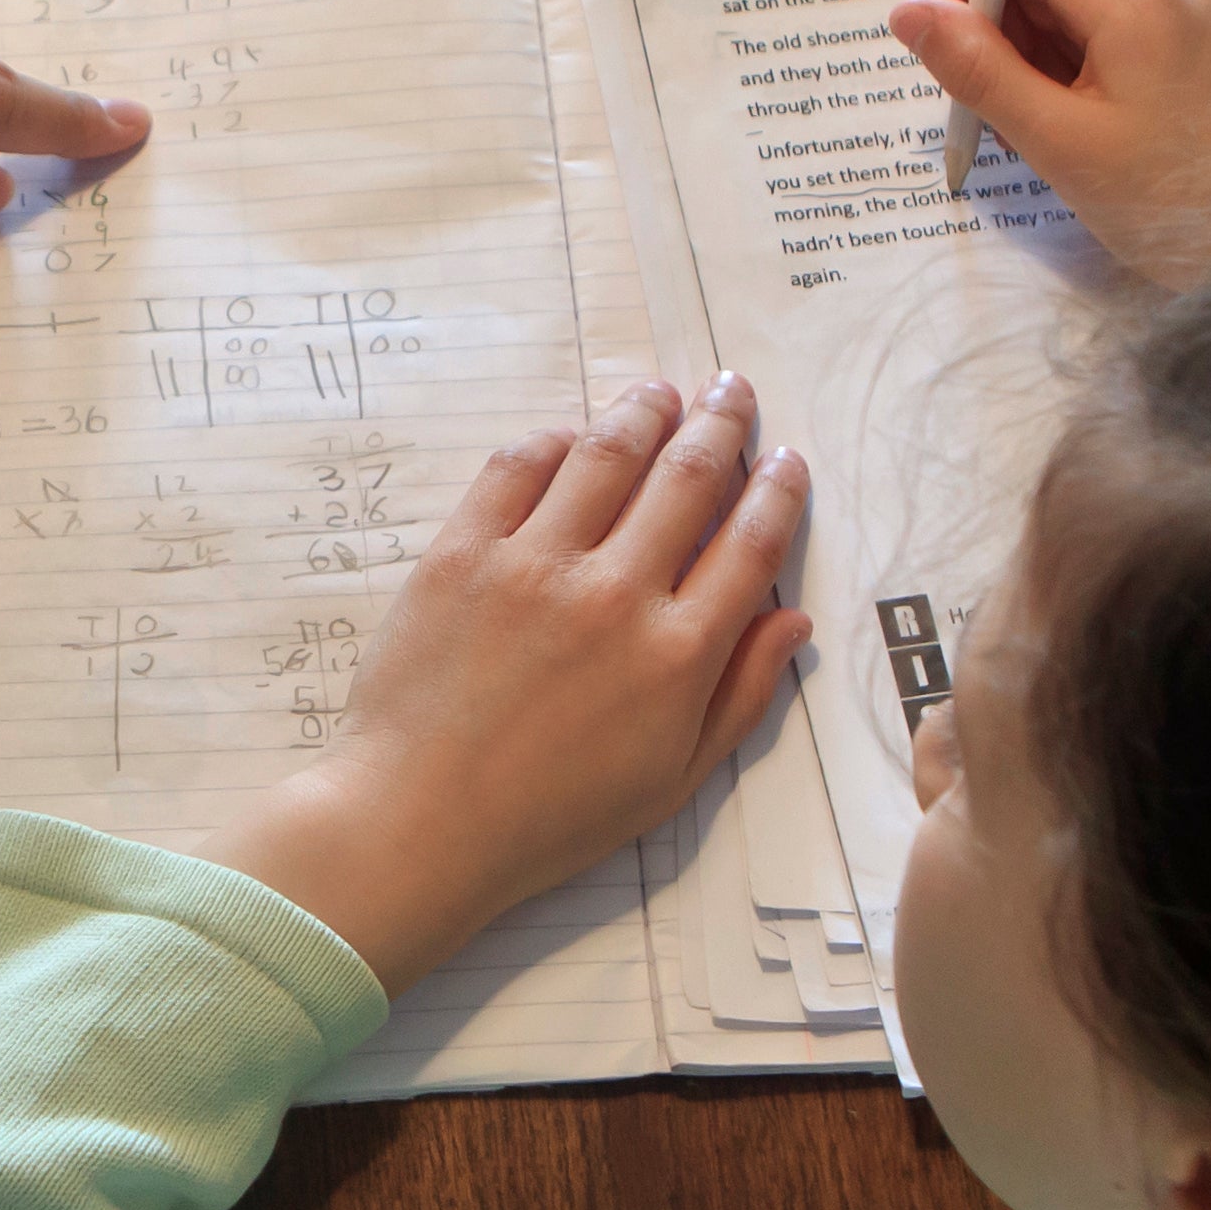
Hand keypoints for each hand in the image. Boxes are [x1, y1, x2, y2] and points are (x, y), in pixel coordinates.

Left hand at [201, 377, 810, 992]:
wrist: (419, 821)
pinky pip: (517, 468)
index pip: (749, 544)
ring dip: (643, 411)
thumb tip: (791, 620)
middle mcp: (616, 594)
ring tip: (660, 390)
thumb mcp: (671, 780)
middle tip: (730, 389)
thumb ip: (740, 696)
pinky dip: (554, 439)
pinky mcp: (462, 553)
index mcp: (677, 654)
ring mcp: (535, 566)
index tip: (785, 458)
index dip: (777, 491)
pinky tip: (572, 434)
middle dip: (719, 423)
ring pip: (607, 455)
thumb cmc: (549, 817)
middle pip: (687, 479)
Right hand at [889, 0, 1210, 288]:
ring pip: (1076, 6)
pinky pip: (1113, 31)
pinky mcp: (1199, 39)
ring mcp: (1190, 9)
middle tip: (1000, 116)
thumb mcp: (1060, 142)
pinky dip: (1078, 71)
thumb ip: (979, 71)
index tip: (943, 45)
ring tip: (1050, 138)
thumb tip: (910, 13)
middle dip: (1004, 34)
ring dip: (1039, 60)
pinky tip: (1083, 131)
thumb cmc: (1178, 204)